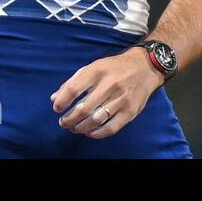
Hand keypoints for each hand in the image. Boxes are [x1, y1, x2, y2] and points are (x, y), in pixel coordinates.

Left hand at [51, 47, 165, 138]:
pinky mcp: (131, 111)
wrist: (145, 67)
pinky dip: (97, 133)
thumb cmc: (115, 67)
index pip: (75, 88)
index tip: (57, 108)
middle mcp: (110, 84)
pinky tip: (89, 132)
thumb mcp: (94, 67)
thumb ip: (74, 82)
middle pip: (84, 108)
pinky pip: (111, 128)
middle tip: (63, 122)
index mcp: (98, 71)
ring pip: (96, 120)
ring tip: (74, 128)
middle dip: (70, 119)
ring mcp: (122, 99)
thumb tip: (55, 98)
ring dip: (81, 127)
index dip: (63, 101)